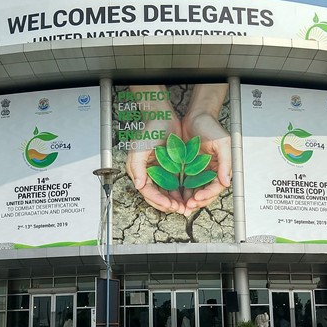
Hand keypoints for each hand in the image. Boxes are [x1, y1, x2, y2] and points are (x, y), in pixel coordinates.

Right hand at [124, 86, 185, 212]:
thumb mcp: (140, 149)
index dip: (158, 201)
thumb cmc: (149, 130)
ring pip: (167, 193)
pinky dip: (181, 192)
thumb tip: (138, 185)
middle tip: (180, 209)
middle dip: (168, 205)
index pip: (148, 192)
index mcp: (139, 172)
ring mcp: (161, 172)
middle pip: (157, 196)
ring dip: (175, 201)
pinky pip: (176, 184)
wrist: (163, 116)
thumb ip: (137, 168)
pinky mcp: (171, 169)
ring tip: (186, 206)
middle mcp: (149, 175)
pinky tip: (188, 196)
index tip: (170, 206)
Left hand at [180, 110, 231, 214]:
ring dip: (188, 199)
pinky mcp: (187, 168)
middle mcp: (209, 171)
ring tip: (180, 205)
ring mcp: (197, 170)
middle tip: (187, 206)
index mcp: (220, 167)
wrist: (196, 116)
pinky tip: (175, 195)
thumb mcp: (222, 143)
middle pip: (205, 192)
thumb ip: (225, 163)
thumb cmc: (211, 126)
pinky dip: (180, 190)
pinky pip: (184, 182)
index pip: (216, 187)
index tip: (198, 198)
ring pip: (194, 190)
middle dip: (197, 201)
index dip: (208, 194)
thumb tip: (227, 182)